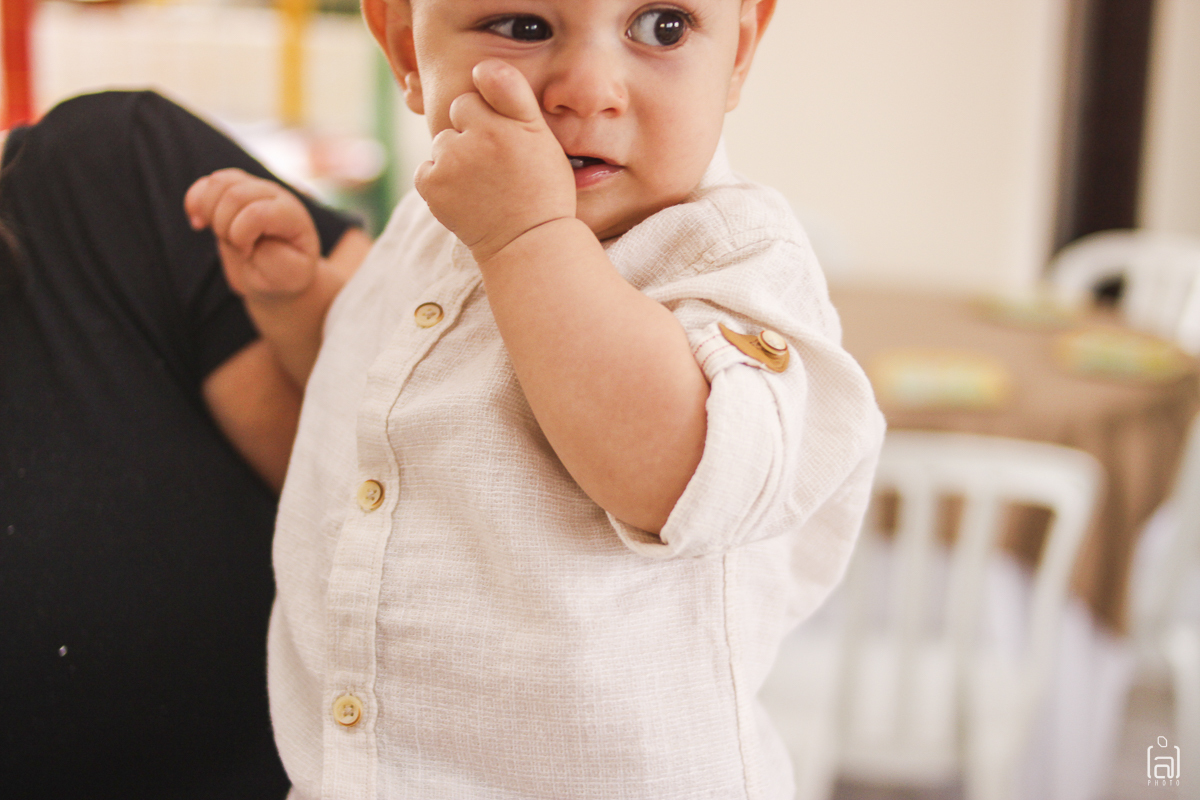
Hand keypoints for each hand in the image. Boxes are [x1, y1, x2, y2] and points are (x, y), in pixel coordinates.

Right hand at [185, 168, 319, 297]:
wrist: (276, 273)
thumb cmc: (283, 275)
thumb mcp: (287, 276)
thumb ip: (274, 257)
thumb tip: (253, 237)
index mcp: (292, 216)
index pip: (257, 212)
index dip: (241, 236)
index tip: (248, 253)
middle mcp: (274, 195)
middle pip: (234, 194)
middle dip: (224, 227)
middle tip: (236, 247)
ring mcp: (253, 188)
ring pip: (217, 182)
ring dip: (209, 213)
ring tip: (222, 235)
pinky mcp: (233, 190)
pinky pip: (205, 184)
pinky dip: (194, 203)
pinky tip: (199, 224)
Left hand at [415, 60, 575, 263]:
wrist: (527, 244)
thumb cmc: (541, 191)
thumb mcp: (542, 138)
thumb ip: (513, 97)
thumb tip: (480, 67)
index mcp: (513, 122)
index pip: (480, 86)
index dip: (489, 109)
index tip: (503, 136)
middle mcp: (482, 136)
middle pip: (458, 112)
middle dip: (470, 131)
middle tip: (494, 166)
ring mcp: (453, 161)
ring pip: (442, 142)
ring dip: (454, 158)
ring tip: (482, 186)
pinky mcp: (432, 184)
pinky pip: (426, 169)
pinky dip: (438, 181)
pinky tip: (464, 197)